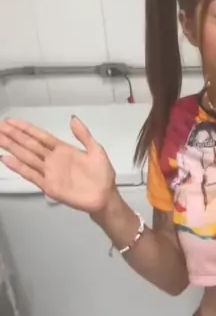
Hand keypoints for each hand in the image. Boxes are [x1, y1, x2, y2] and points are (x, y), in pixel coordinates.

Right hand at [0, 116, 115, 213]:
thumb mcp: (96, 150)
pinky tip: (6, 159)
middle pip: (29, 145)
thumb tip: (73, 118)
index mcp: (62, 149)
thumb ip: (83, 135)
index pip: (40, 136)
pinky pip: (31, 175)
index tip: (11, 122)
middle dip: (14, 135)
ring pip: (26, 157)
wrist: (105, 196)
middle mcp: (52, 159)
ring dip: (12, 148)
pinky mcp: (49, 186)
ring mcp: (49, 172)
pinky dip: (18, 167)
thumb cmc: (102, 175)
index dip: (26, 129)